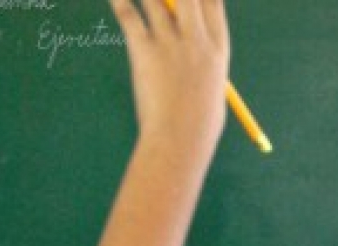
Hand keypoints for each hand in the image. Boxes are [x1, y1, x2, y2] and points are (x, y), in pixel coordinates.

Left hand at [112, 0, 230, 143]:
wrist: (181, 140)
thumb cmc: (200, 125)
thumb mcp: (212, 87)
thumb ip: (203, 63)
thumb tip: (194, 50)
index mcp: (217, 49)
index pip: (213, 2)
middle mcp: (196, 40)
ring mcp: (170, 44)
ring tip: (147, 0)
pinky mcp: (144, 51)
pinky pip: (129, 15)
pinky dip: (119, 1)